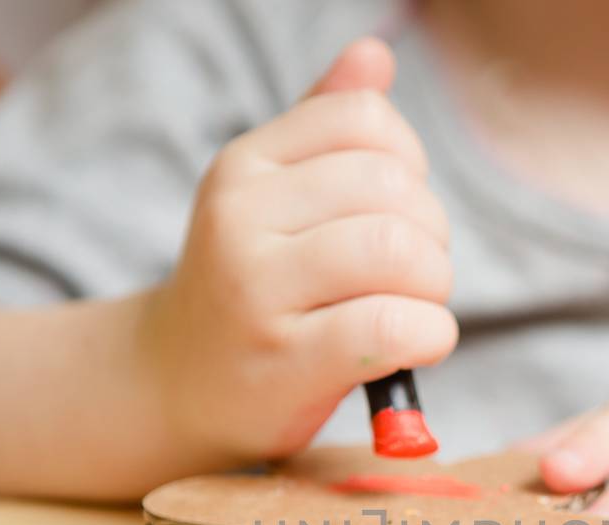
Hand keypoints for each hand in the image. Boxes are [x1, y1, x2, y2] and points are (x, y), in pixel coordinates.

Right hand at [141, 38, 456, 464]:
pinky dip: (429, 335)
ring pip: (397, 250)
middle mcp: (241, 217)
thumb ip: (322, 126)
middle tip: (413, 276)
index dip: (410, 164)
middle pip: (392, 188)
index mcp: (245, 165)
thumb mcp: (271, 198)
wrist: (175, 385)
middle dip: (431, 235)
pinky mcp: (285, 360)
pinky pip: (392, 326)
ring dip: (433, 286)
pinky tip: (418, 345)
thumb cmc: (250, 287)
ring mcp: (257, 289)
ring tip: (413, 309)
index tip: (397, 212)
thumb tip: (374, 55)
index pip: (366, 119)